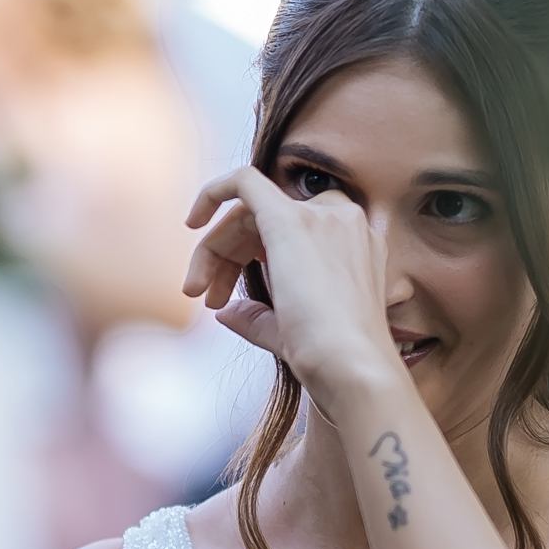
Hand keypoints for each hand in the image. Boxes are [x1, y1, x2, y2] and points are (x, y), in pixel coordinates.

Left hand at [183, 167, 403, 400]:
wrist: (351, 368)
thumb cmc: (332, 360)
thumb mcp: (294, 330)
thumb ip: (261, 316)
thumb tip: (228, 312)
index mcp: (356, 244)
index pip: (295, 230)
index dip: (253, 254)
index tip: (230, 283)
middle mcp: (344, 222)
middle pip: (268, 220)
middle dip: (228, 255)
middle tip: (206, 296)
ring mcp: (321, 217)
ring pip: (250, 211)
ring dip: (216, 249)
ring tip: (198, 292)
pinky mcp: (290, 219)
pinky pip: (244, 181)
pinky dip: (213, 192)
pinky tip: (192, 220)